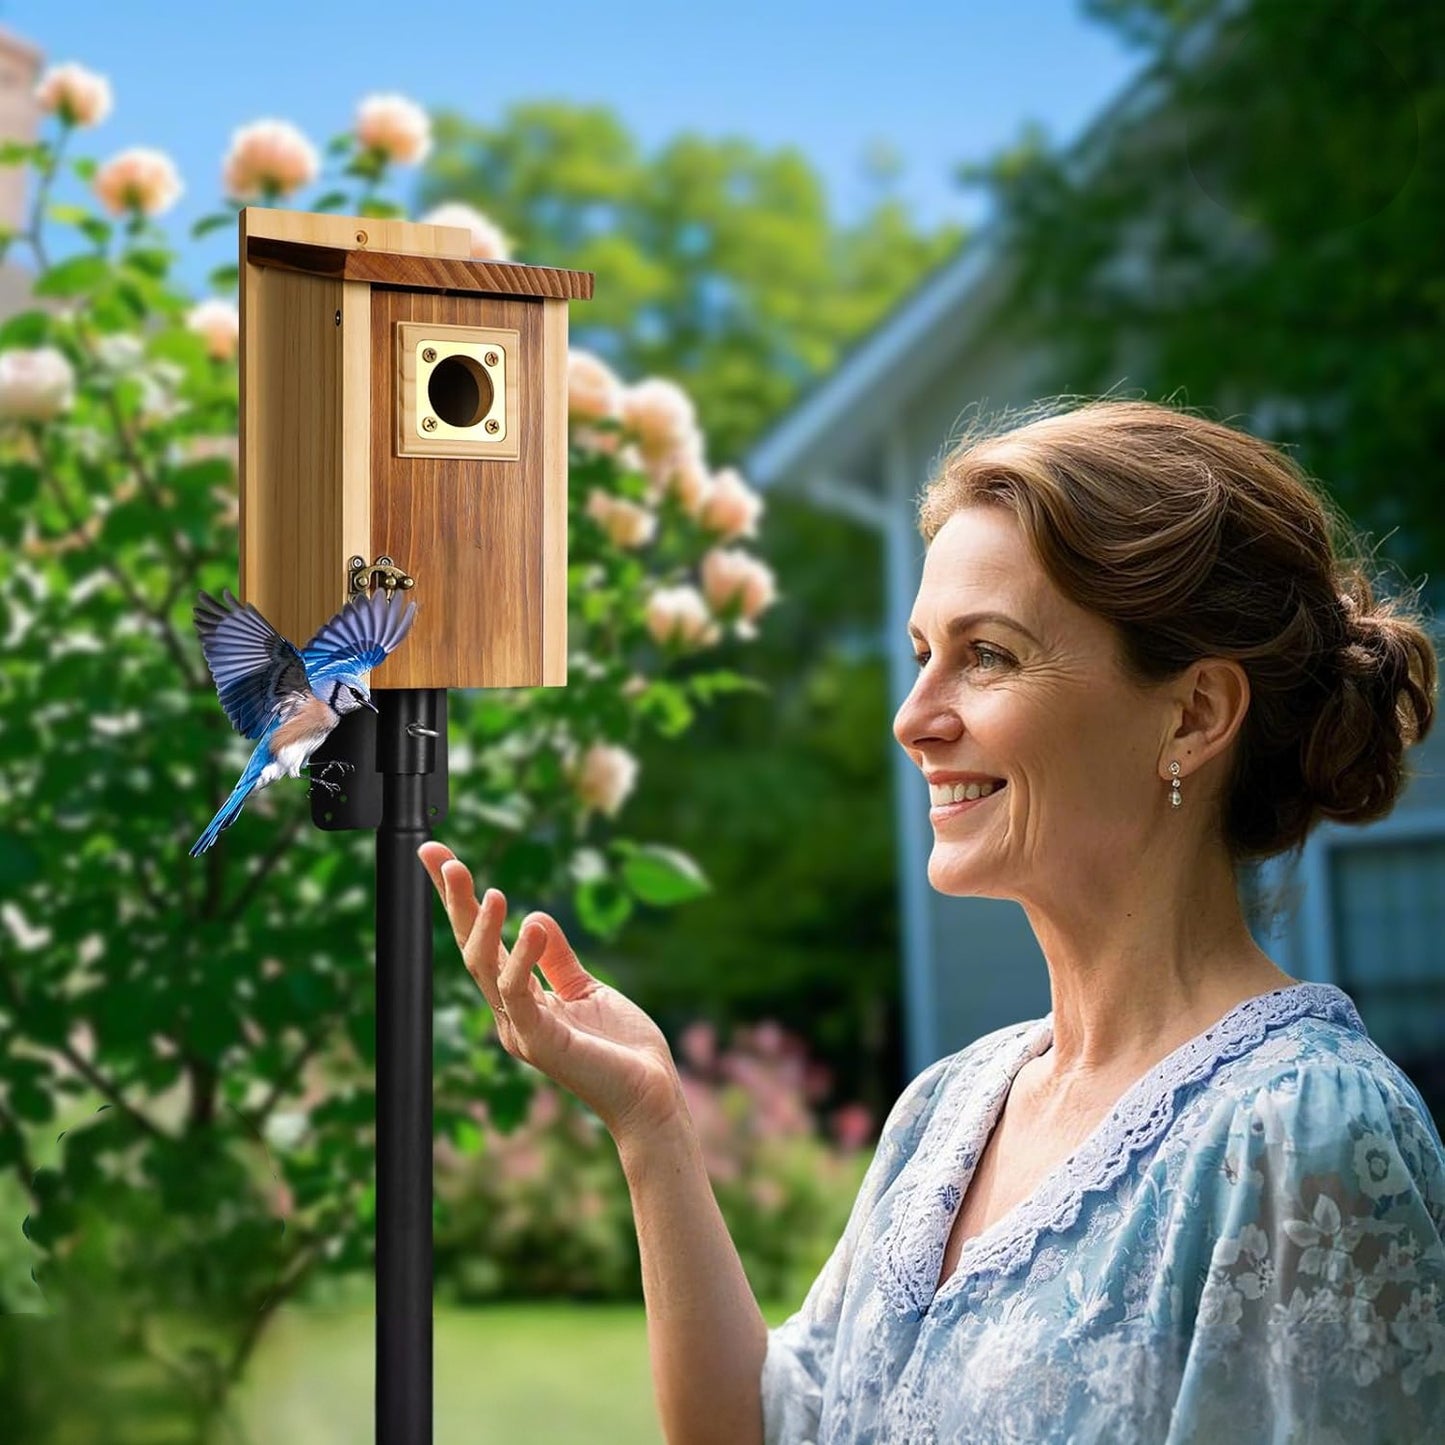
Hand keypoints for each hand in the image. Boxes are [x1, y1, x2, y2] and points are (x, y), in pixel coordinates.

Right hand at [418, 842, 686, 1144]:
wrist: (650, 1095)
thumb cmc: (622, 1049)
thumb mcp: (587, 990)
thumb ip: (560, 960)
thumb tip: (535, 917)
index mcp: (519, 1000)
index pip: (481, 942)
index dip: (458, 900)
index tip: (436, 856)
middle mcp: (510, 1014)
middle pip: (471, 948)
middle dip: (454, 903)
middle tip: (438, 857)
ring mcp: (521, 1029)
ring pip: (486, 969)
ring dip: (483, 927)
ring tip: (490, 890)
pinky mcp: (543, 1041)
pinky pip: (522, 993)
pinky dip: (523, 958)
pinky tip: (532, 926)